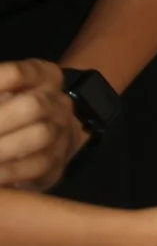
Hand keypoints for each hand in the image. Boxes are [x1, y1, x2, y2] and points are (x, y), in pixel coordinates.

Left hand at [0, 59, 84, 190]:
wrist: (50, 136)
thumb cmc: (12, 110)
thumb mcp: (4, 94)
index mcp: (43, 77)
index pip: (18, 74)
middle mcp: (57, 102)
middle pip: (32, 105)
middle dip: (0, 120)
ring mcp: (61, 131)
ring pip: (39, 135)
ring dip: (3, 147)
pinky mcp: (58, 161)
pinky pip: (37, 165)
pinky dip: (9, 171)